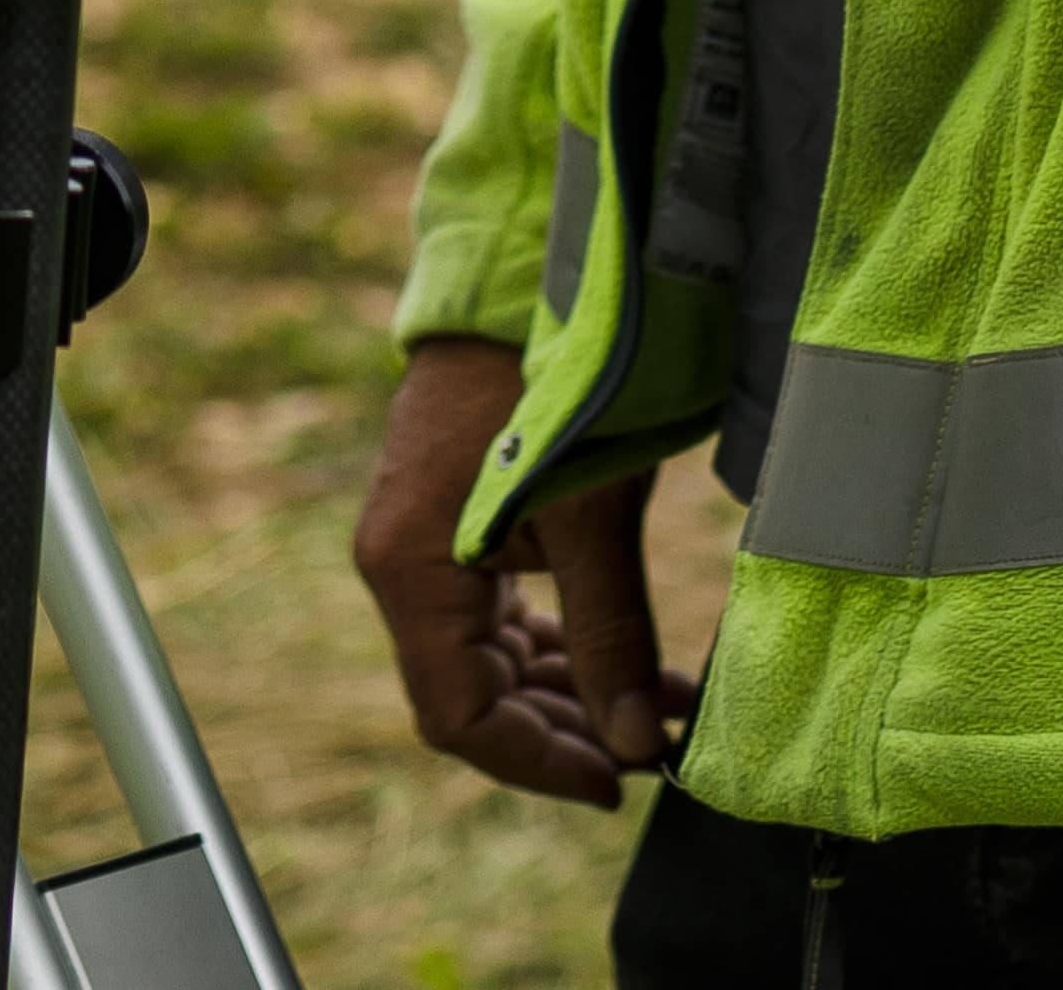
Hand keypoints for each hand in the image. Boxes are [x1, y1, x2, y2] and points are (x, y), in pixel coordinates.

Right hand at [352, 338, 686, 805]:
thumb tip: (638, 747)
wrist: (519, 280)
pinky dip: (565, 646)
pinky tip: (633, 665)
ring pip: (494, 662)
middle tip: (653, 747)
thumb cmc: (550, 382)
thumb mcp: (592, 518)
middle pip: (475, 696)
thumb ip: (611, 639)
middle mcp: (400, 568)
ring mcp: (426, 548)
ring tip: (662, 708)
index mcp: (409, 571)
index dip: (538, 762)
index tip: (615, 782)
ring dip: (574, 693)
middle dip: (568, 731)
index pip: (461, 717)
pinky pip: (503, 618)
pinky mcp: (457, 528)